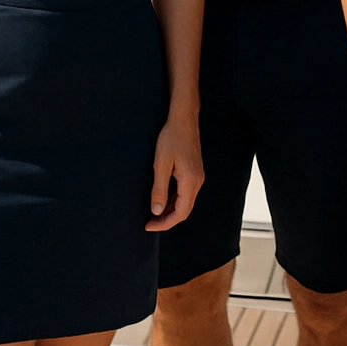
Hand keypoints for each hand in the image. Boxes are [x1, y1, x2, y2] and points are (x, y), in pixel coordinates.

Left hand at [146, 110, 203, 231]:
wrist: (183, 119)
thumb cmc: (171, 138)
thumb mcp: (161, 164)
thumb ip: (159, 189)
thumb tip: (156, 211)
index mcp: (190, 182)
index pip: (180, 213)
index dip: (165, 223)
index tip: (149, 226)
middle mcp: (197, 182)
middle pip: (184, 210)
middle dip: (167, 219)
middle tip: (149, 223)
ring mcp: (197, 177)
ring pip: (185, 202)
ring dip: (170, 210)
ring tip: (153, 214)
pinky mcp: (194, 172)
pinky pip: (185, 193)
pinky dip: (174, 200)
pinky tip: (162, 199)